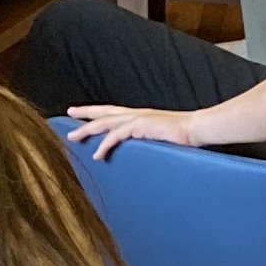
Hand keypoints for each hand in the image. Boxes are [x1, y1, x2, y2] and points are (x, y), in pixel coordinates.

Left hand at [60, 104, 203, 160]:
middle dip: (85, 113)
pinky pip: (117, 135)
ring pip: (105, 122)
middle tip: (68, 113)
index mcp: (139, 116)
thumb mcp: (158, 137)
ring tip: (72, 138)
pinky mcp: (141, 126)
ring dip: (87, 130)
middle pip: (104, 112)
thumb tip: (136, 151)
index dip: (95, 112)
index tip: (80, 113)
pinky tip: (97, 154)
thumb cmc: (182, 135)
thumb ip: (145, 140)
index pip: (112, 112)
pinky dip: (105, 144)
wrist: (197, 129)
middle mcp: (135, 114)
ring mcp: (137, 119)